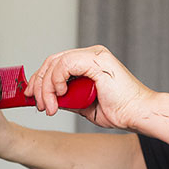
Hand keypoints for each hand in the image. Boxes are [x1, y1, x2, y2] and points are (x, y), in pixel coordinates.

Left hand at [24, 45, 154, 130]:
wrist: (137, 114)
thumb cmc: (118, 110)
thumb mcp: (83, 105)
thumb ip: (67, 98)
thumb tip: (48, 99)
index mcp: (89, 62)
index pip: (56, 63)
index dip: (40, 79)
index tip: (32, 96)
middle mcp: (91, 54)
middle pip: (52, 61)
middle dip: (38, 83)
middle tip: (37, 104)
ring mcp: (94, 55)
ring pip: (55, 63)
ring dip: (46, 87)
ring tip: (50, 106)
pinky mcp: (96, 60)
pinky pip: (65, 65)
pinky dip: (57, 80)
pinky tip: (61, 95)